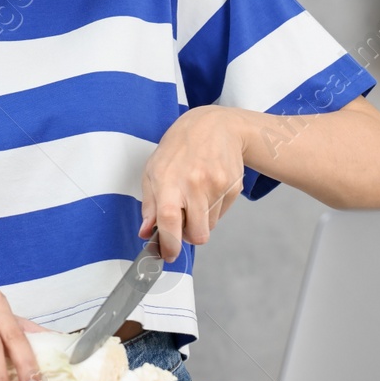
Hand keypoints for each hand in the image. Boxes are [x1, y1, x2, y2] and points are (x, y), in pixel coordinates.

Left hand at [139, 105, 250, 260]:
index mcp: (169, 180)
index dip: (169, 244)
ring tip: (194, 195)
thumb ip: (149, 204)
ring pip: (210, 226)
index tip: (168, 255)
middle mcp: (194, 183)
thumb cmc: (179, 148)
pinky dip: (212, 209)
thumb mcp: (153, 170)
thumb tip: (146, 232)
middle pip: (197, 234)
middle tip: (182, 223)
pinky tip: (207, 187)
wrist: (215, 126)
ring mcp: (217, 185)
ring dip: (200, 219)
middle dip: (189, 237)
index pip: (169, 220)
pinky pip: (221, 214)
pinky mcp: (233, 187)